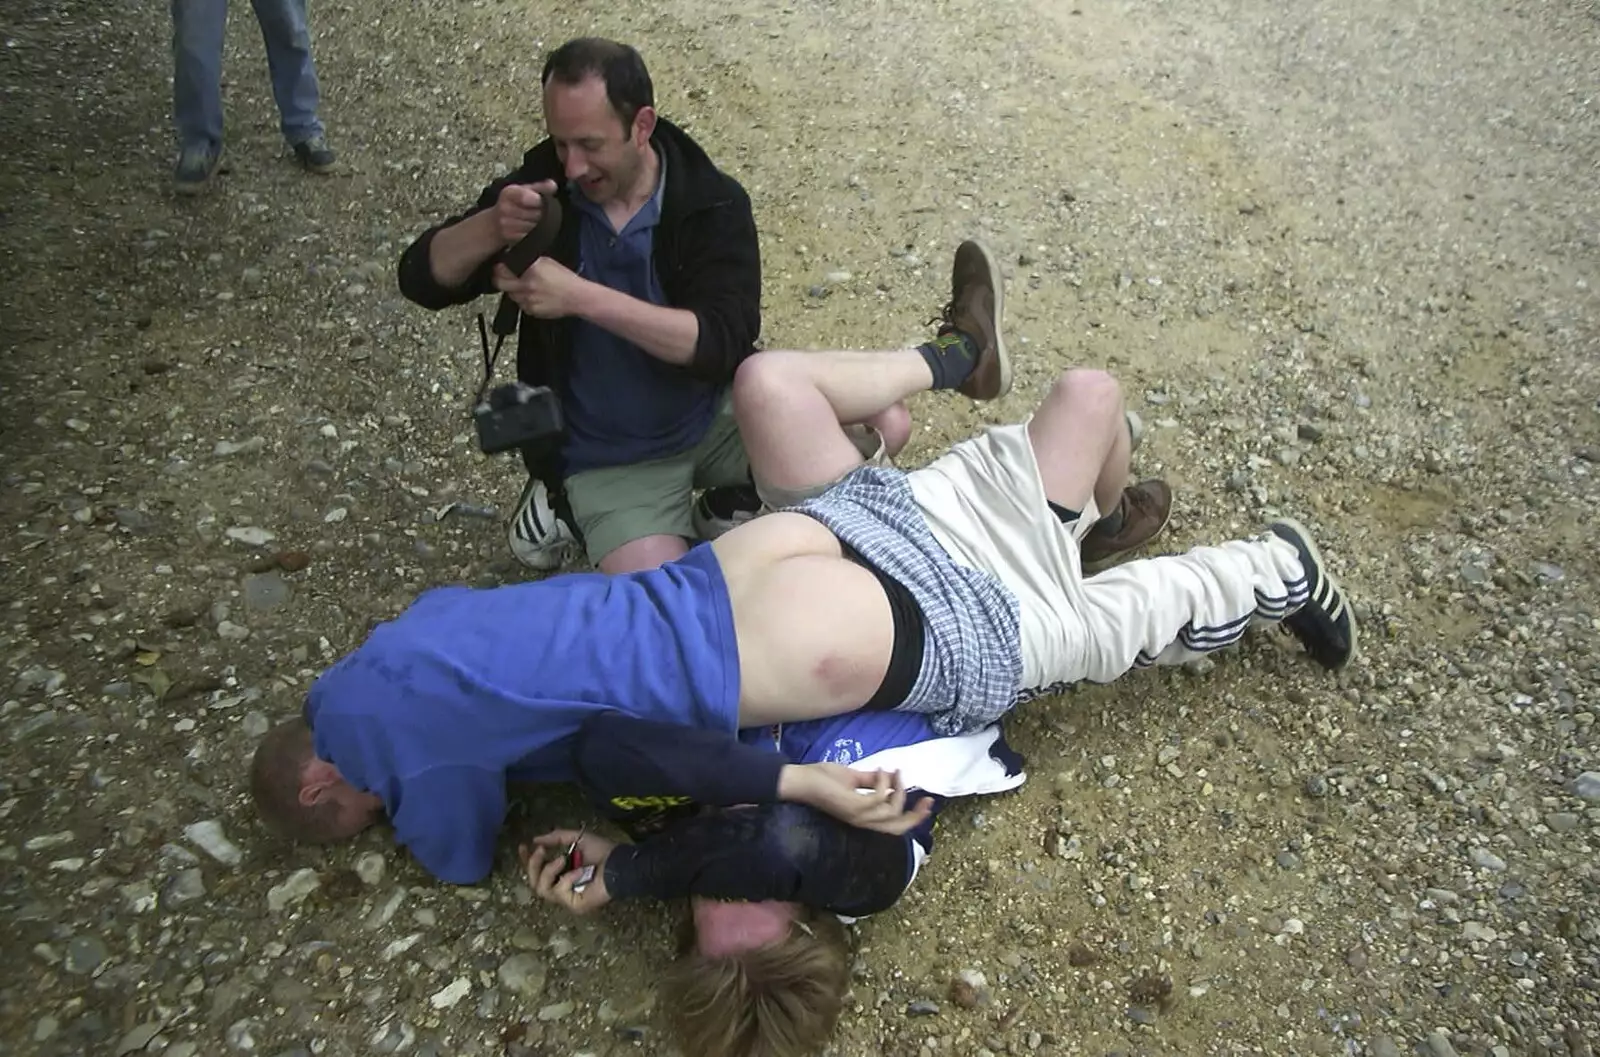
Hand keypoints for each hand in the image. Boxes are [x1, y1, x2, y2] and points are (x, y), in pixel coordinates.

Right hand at [493, 180, 557, 244]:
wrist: (494, 223)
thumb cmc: (513, 204)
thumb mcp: (525, 191)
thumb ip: (541, 188)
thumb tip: (553, 185)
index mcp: (509, 193)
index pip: (527, 197)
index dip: (539, 201)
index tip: (540, 202)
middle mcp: (505, 208)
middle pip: (536, 214)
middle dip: (542, 214)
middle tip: (537, 212)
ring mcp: (506, 224)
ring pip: (535, 227)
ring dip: (539, 226)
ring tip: (533, 221)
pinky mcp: (510, 237)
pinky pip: (531, 237)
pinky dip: (534, 235)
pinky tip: (530, 230)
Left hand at [493, 256, 586, 318]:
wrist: (577, 297)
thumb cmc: (566, 279)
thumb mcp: (547, 262)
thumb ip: (529, 261)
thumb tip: (516, 257)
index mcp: (529, 270)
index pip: (502, 269)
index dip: (499, 268)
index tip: (500, 268)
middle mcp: (526, 285)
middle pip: (500, 284)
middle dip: (500, 280)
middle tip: (503, 278)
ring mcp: (527, 300)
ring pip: (511, 295)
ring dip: (514, 291)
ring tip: (525, 288)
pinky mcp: (531, 311)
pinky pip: (521, 305)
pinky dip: (524, 301)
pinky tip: (534, 297)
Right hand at [519, 829, 614, 915]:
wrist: (619, 863)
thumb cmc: (603, 852)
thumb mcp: (577, 839)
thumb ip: (556, 837)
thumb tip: (535, 839)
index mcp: (561, 871)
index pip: (537, 869)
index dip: (526, 860)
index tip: (523, 846)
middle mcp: (562, 885)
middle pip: (534, 881)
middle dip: (532, 865)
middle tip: (541, 851)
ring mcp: (567, 897)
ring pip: (542, 889)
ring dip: (549, 870)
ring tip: (562, 859)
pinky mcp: (574, 905)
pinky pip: (559, 893)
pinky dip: (567, 878)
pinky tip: (580, 871)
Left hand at [779, 763, 934, 835]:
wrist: (801, 780)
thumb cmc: (823, 779)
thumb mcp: (854, 778)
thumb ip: (872, 780)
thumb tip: (892, 776)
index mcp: (864, 818)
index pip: (894, 826)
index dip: (913, 817)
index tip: (926, 800)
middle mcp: (863, 821)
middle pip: (898, 828)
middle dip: (915, 815)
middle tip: (927, 798)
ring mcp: (858, 816)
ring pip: (892, 812)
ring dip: (898, 790)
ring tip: (893, 772)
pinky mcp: (853, 807)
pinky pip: (880, 799)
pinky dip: (885, 783)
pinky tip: (881, 770)